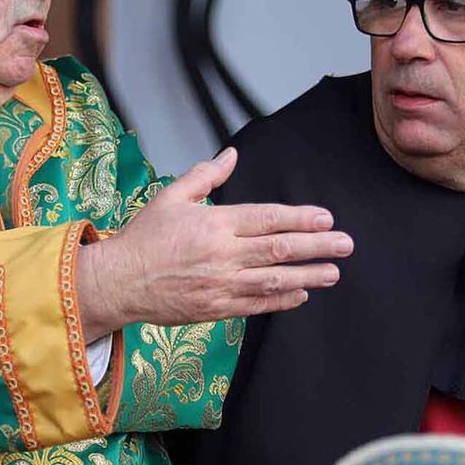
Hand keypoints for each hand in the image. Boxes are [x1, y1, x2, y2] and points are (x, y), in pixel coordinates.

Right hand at [77, 147, 351, 338]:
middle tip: (346, 244)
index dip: (300, 218)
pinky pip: (256, 305)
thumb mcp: (171, 197)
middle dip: (317, 246)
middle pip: (279, 249)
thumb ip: (206, 176)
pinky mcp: (215, 309)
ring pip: (274, 280)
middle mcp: (221, 255)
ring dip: (308, 276)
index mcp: (213, 224)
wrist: (118, 282)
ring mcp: (220, 284)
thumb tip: (232, 155)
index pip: (267, 218)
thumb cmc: (143, 238)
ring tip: (334, 272)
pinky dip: (281, 300)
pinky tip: (301, 294)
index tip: (326, 218)